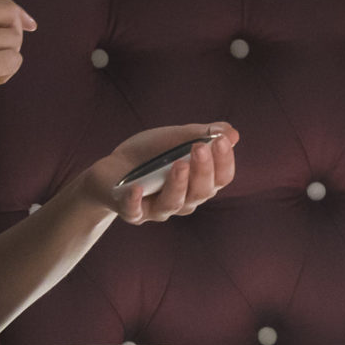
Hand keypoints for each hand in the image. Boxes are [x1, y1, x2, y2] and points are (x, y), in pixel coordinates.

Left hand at [75, 122, 239, 223]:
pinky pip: (134, 211)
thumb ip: (202, 134)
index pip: (220, 178)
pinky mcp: (130, 211)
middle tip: (199, 147)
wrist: (112, 168)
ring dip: (178, 185)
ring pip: (173, 204)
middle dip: (203, 171)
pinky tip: (136, 189)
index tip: (221, 140)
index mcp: (199, 183)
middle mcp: (183, 200)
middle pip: (201, 193)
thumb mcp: (176, 138)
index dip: (224, 161)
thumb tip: (232, 133)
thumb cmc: (150, 154)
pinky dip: (135, 201)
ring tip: (179, 164)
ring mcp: (157, 209)